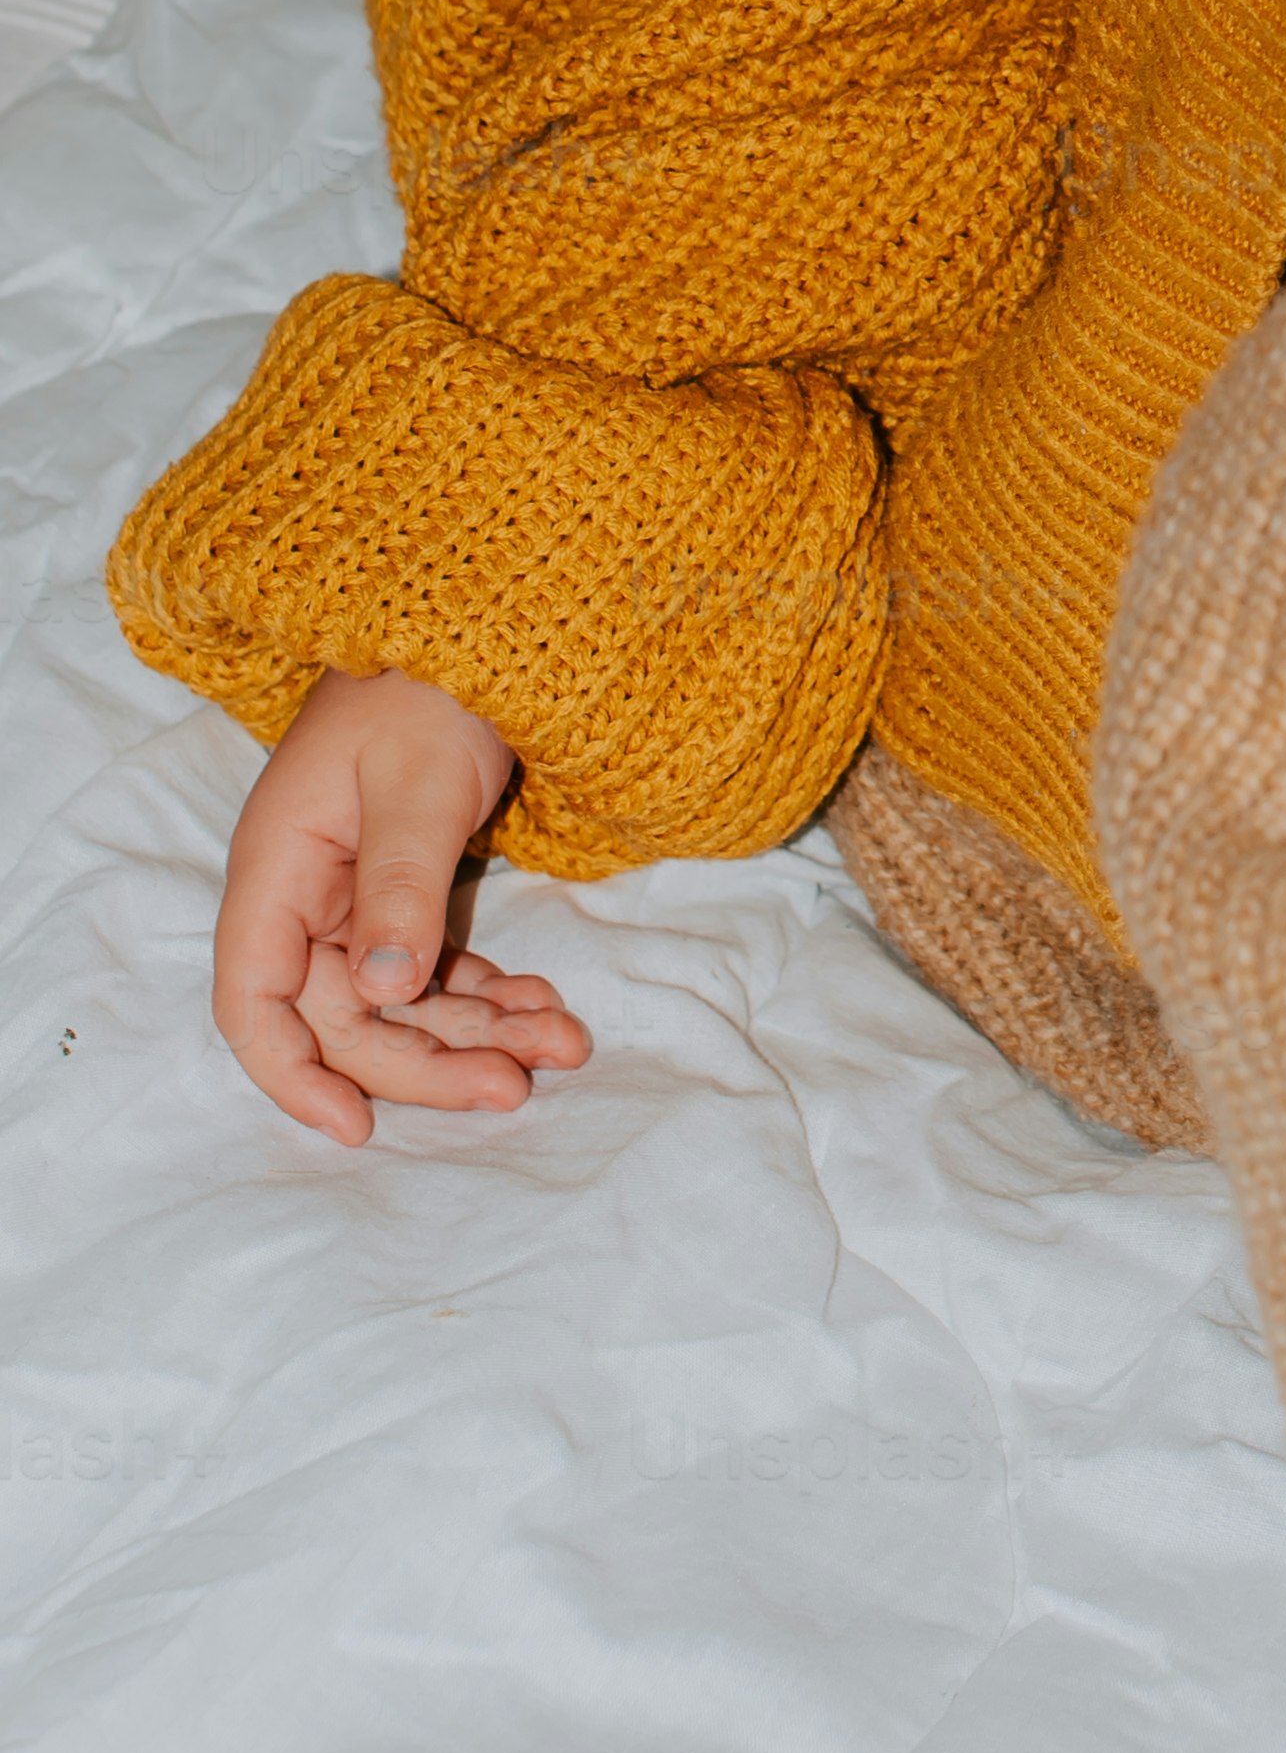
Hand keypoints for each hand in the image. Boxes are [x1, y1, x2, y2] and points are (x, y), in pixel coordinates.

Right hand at [210, 663, 592, 1142]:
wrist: (476, 622)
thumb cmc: (427, 687)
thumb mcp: (419, 786)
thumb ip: (401, 889)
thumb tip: (383, 993)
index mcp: (278, 870)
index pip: (255, 1003)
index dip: (294, 1077)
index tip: (358, 1130)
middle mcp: (308, 895)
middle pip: (346, 1017)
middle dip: (431, 1060)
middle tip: (519, 1086)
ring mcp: (358, 895)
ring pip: (402, 1001)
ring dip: (476, 1033)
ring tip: (562, 1047)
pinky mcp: (408, 889)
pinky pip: (437, 966)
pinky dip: (488, 994)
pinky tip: (546, 1007)